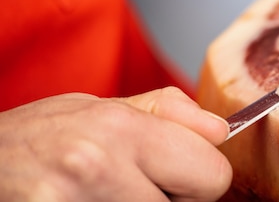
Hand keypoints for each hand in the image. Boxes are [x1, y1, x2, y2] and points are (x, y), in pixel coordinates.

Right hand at [0, 87, 231, 200]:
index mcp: (120, 129)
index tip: (174, 172)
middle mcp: (100, 167)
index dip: (199, 175)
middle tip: (134, 185)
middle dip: (173, 198)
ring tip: (105, 194)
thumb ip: (165, 113)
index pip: (213, 174)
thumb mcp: (98, 108)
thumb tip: (220, 130)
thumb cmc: (37, 136)